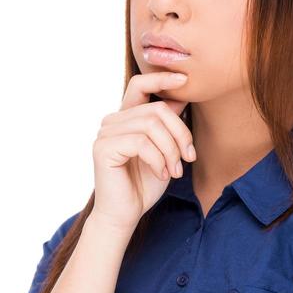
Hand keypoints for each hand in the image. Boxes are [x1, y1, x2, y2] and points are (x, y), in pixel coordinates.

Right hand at [91, 71, 194, 231]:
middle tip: (189, 158)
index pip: (140, 84)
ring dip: (171, 150)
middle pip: (157, 109)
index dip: (162, 77)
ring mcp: (105, 133)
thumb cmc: (144, 184)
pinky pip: (141, 143)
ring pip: (152, 125)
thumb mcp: (164, 151)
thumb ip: (168, 125)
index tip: (185, 79)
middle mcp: (112, 121)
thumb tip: (180, 97)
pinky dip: (158, 160)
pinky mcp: (103, 148)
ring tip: (175, 170)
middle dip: (180, 134)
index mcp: (126, 117)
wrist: (125, 215)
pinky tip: (161, 174)